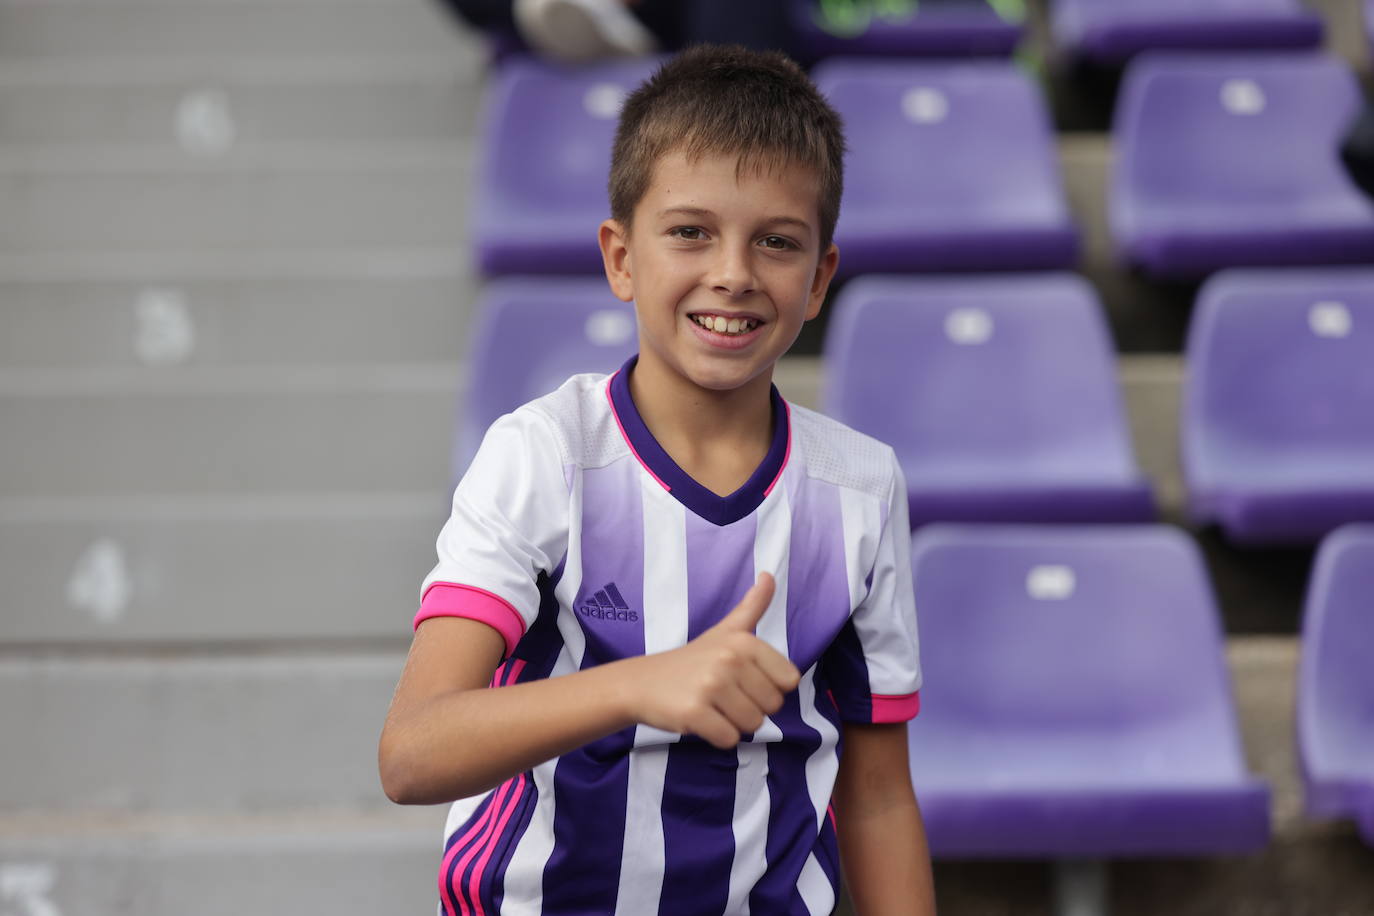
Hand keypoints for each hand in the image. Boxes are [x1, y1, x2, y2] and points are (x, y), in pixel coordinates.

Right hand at [624, 573, 800, 748]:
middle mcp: (729, 660)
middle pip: (772, 706)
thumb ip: (752, 606)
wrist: (642, 683)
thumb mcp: (725, 630)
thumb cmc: (691, 660)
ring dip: (735, 723)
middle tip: (723, 695)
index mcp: (744, 641)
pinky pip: (729, 739)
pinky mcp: (694, 712)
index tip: (743, 680)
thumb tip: (769, 575)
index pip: (788, 681)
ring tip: (712, 706)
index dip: (769, 687)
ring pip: (753, 725)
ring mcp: (711, 686)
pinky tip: (701, 719)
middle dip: (751, 708)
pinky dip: (717, 736)